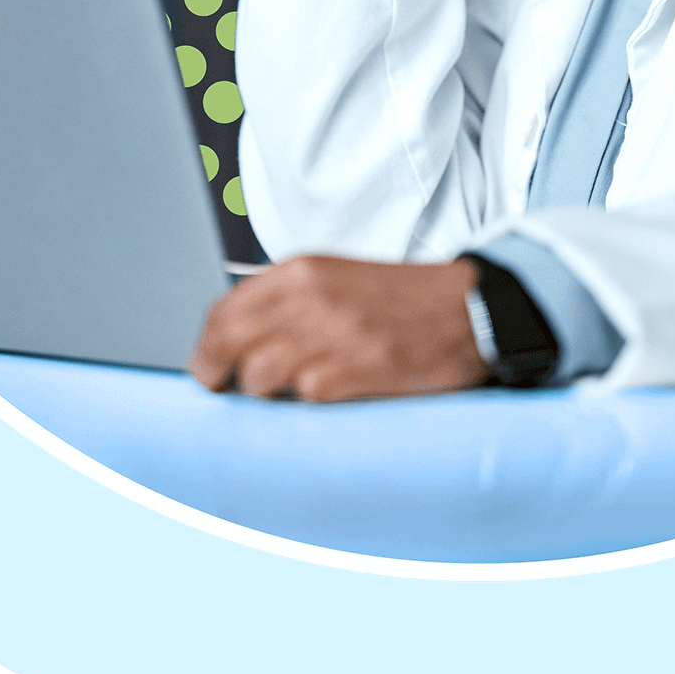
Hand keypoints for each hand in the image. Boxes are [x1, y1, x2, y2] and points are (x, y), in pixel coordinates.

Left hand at [188, 256, 493, 401]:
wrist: (467, 308)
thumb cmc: (401, 299)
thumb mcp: (336, 278)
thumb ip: (287, 300)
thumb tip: (236, 337)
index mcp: (302, 271)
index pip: (223, 309)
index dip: (207, 344)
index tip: (209, 364)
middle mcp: (308, 298)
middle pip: (225, 342)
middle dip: (215, 372)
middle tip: (222, 388)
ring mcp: (328, 336)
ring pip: (255, 377)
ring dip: (265, 392)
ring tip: (290, 390)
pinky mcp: (350, 373)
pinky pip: (301, 398)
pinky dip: (307, 402)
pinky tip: (329, 392)